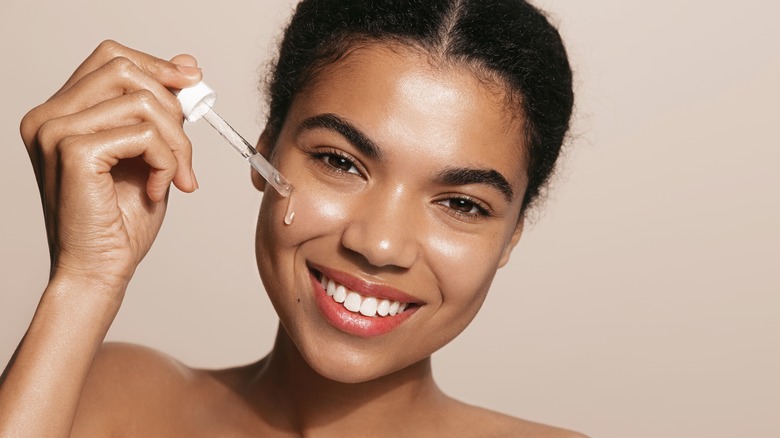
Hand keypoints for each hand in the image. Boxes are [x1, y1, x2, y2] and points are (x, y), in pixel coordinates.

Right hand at [19, 40, 201, 291]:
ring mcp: (55, 131)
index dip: (157, 65)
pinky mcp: (73, 152)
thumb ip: (160, 110)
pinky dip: (166, 161)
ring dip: (176, 142)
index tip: (192, 82)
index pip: (111, 58)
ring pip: (143, 102)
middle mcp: (48, 116)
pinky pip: (145, 133)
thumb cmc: (120, 220)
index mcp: (60, 112)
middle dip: (172, 107)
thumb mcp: (149, 152)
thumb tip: (186, 64)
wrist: (99, 270)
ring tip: (175, 177)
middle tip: (185, 152)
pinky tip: (157, 188)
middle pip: (125, 68)